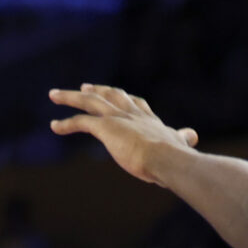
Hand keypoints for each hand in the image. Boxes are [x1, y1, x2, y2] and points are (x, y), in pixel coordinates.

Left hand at [50, 84, 199, 183]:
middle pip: (111, 96)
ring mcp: (119, 119)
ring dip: (70, 97)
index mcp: (150, 121)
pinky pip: (81, 122)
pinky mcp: (107, 128)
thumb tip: (193, 135)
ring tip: (54, 95)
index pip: (136, 104)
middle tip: (84, 87)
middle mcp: (133, 115)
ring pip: (89, 102)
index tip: (117, 93)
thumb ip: (183, 138)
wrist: (168, 160)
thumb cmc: (176, 158)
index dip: (125, 98)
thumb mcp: (180, 145)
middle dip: (97, 90)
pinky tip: (54, 126)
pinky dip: (66, 123)